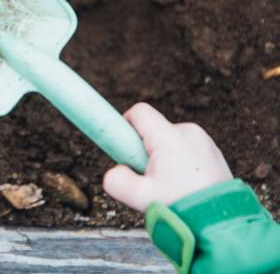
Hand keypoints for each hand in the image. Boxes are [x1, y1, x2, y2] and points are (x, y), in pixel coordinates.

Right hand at [103, 102, 232, 211]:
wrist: (222, 223)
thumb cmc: (182, 208)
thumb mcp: (139, 197)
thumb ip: (116, 180)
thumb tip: (114, 171)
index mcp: (169, 137)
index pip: (139, 112)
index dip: (125, 124)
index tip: (123, 147)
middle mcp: (188, 132)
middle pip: (154, 129)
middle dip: (145, 150)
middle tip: (149, 177)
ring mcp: (204, 141)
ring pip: (169, 140)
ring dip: (163, 157)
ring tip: (170, 185)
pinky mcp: (213, 151)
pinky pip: (186, 148)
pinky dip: (180, 162)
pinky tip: (185, 185)